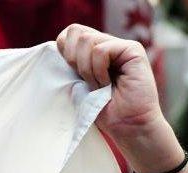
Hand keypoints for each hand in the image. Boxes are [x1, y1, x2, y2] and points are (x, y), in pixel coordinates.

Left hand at [56, 24, 180, 172]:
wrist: (126, 126)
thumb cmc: (103, 111)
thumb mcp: (78, 85)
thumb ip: (70, 65)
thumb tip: (54, 49)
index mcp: (93, 51)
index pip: (69, 33)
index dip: (63, 50)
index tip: (70, 73)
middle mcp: (108, 44)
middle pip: (75, 32)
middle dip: (72, 60)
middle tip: (85, 81)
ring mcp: (121, 45)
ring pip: (86, 40)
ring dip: (87, 69)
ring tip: (99, 85)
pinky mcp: (133, 49)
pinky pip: (101, 50)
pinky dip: (98, 70)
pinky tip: (107, 83)